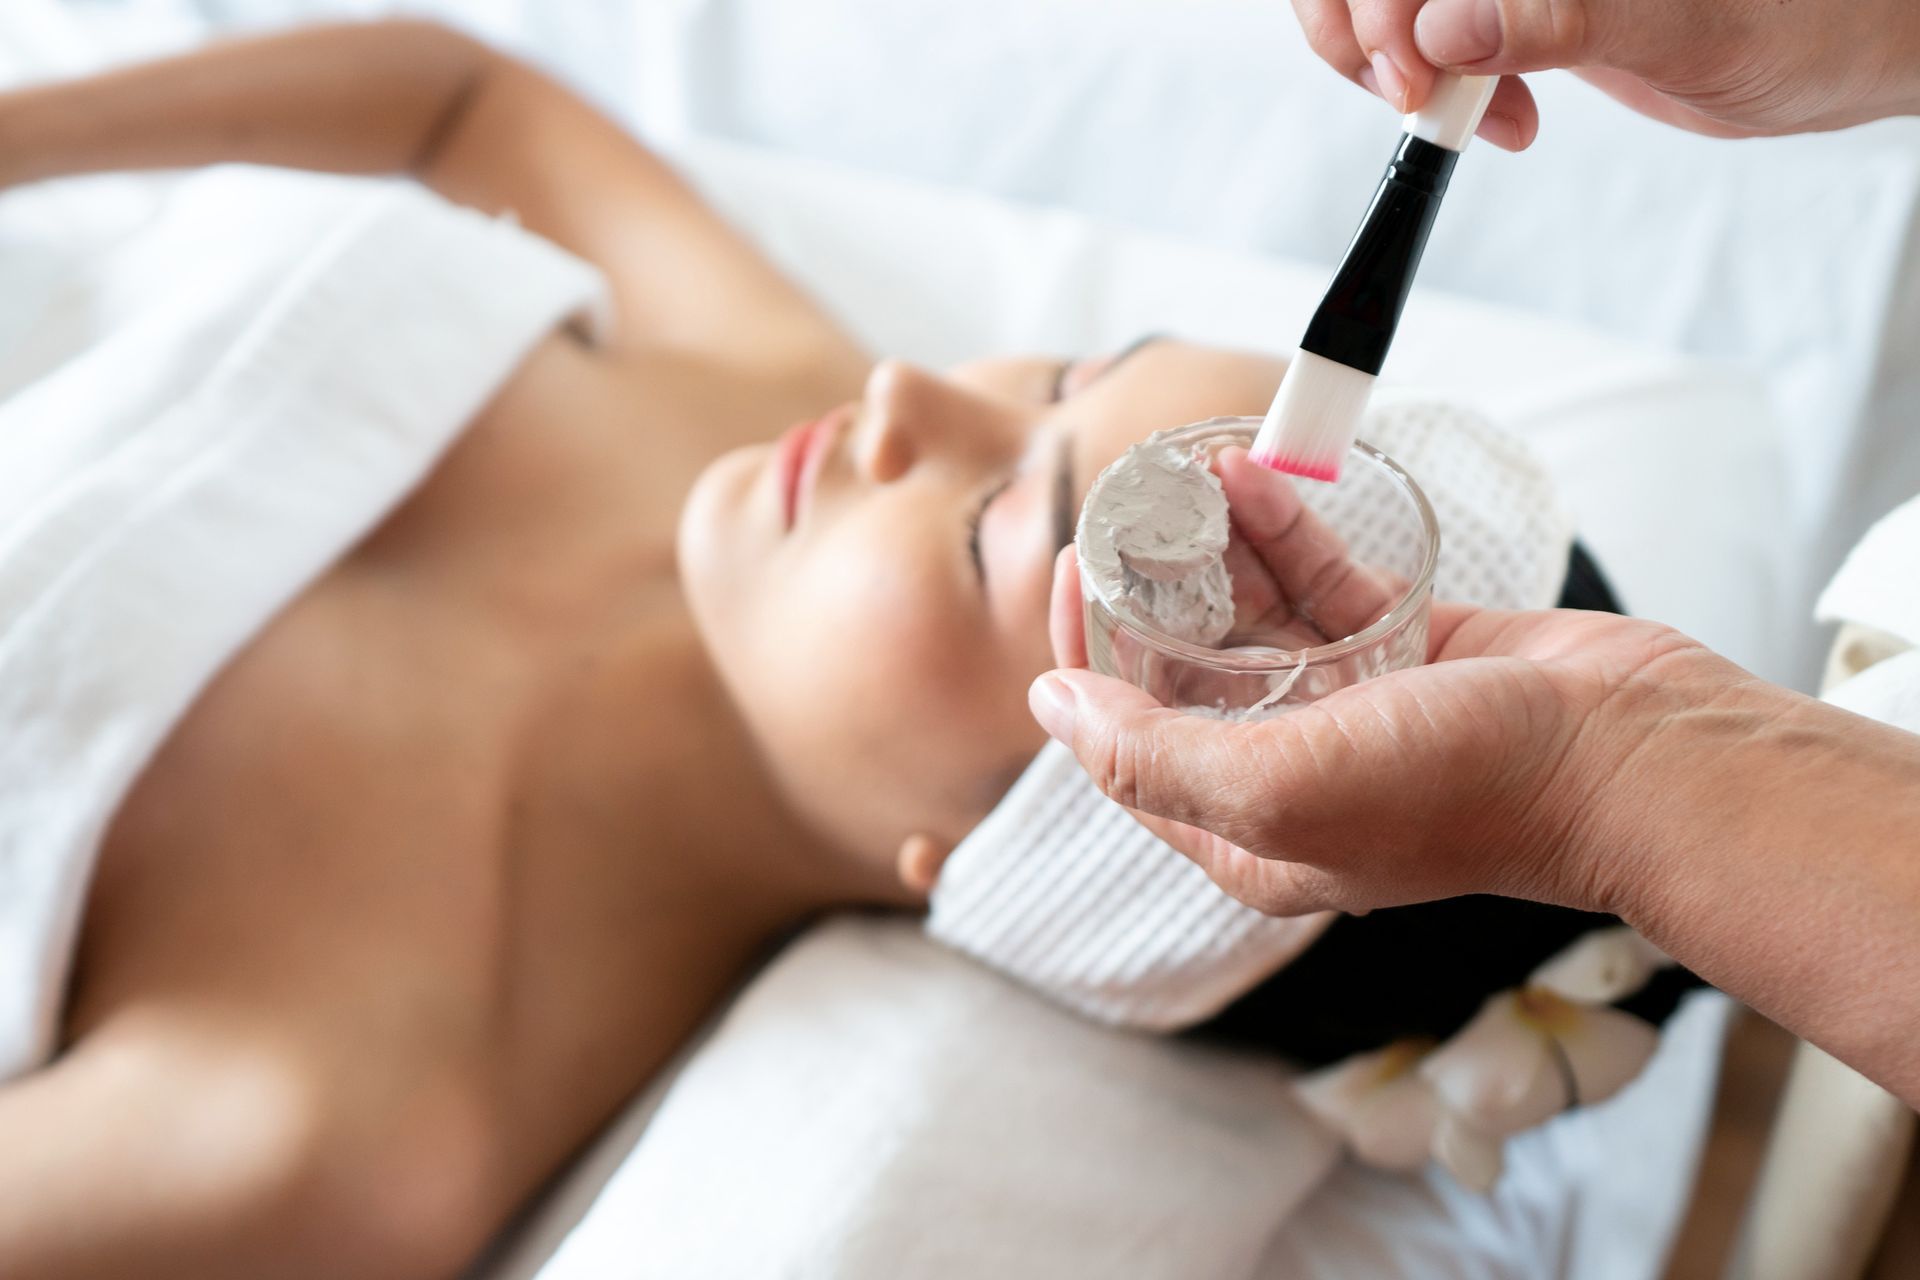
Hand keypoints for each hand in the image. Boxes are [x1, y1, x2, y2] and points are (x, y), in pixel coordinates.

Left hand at [1035, 453, 1774, 917]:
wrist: (1636, 757)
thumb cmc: (1467, 788)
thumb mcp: (1280, 789)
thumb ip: (1151, 756)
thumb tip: (1050, 708)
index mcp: (1247, 834)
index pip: (1129, 745)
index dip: (1087, 657)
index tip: (1074, 567)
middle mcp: (1290, 773)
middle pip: (1185, 674)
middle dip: (1150, 589)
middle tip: (1126, 509)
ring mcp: (1349, 708)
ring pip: (1253, 617)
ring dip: (1216, 546)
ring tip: (1185, 472)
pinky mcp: (1404, 647)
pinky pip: (1322, 583)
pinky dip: (1285, 533)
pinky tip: (1252, 475)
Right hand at [1290, 0, 1919, 148]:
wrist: (1839, 47)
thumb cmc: (1808, 17)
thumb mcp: (1689, 27)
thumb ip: (1564, 19)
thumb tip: (1448, 28)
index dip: (1382, 0)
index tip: (1409, 69)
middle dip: (1366, 30)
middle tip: (1414, 99)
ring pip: (1389, 2)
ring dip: (1390, 67)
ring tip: (1460, 118)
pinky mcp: (1515, 1)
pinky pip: (1425, 33)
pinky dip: (1430, 87)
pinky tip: (1491, 117)